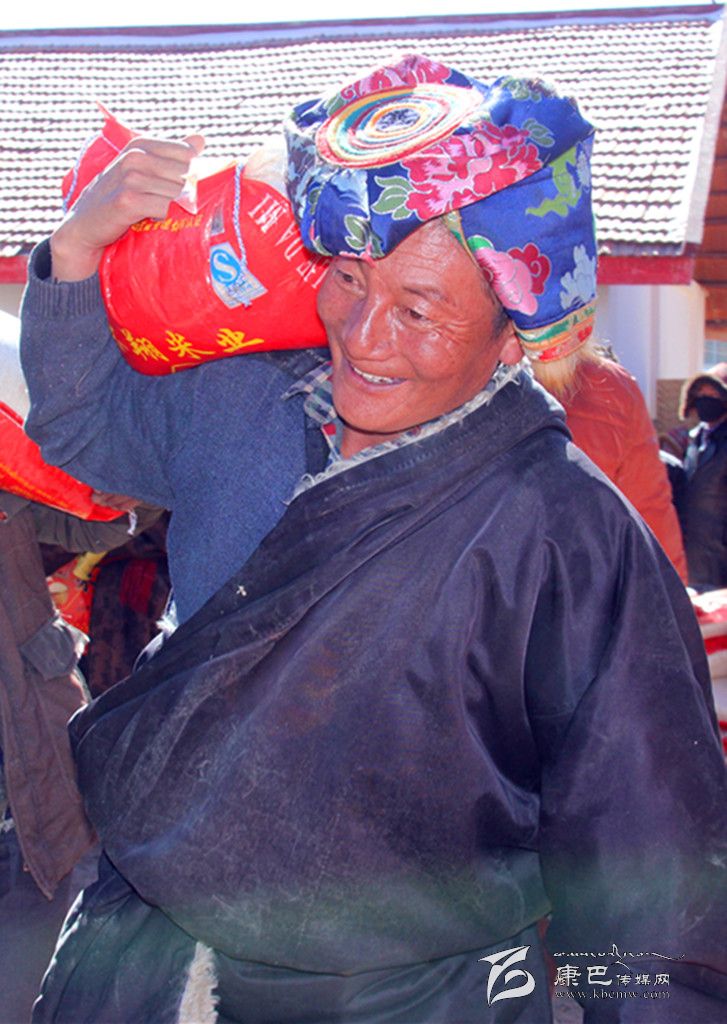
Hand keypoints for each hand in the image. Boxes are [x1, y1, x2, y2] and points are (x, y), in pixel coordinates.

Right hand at [50, 134, 204, 280]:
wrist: (86, 224)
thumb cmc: (118, 197)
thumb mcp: (141, 170)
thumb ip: (171, 154)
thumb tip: (201, 139)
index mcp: (139, 145)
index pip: (186, 153)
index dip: (187, 173)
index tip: (170, 184)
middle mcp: (134, 157)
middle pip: (183, 175)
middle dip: (177, 192)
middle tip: (157, 200)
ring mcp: (129, 178)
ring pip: (175, 192)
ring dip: (167, 206)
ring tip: (149, 209)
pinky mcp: (127, 200)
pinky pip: (162, 208)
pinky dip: (159, 217)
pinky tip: (144, 217)